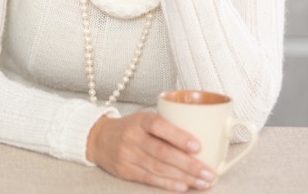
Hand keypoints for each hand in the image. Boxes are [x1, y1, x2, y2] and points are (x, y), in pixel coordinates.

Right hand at [87, 113, 213, 190]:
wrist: (98, 138)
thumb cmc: (131, 128)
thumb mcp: (144, 120)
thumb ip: (166, 127)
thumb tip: (203, 141)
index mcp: (140, 120)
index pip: (159, 126)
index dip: (178, 136)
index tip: (198, 146)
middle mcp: (132, 137)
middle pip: (162, 152)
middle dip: (189, 164)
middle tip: (209, 172)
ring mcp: (127, 154)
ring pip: (159, 168)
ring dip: (184, 177)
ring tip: (203, 182)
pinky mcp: (125, 170)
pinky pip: (150, 178)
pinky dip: (168, 184)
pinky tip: (184, 187)